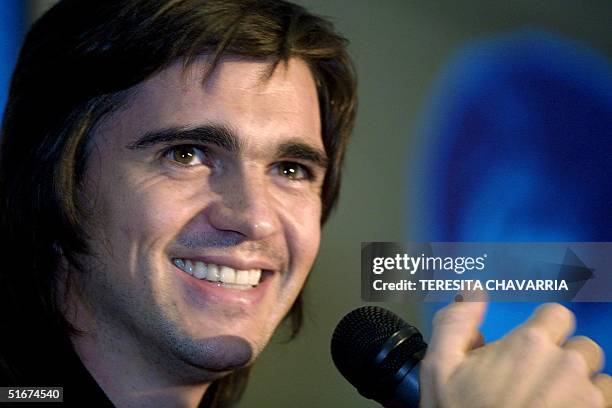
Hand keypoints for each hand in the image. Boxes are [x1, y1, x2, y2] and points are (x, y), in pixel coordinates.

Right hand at [419, 300, 611, 406]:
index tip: (531, 348)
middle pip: (582, 348)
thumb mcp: (440, 368)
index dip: (544, 328)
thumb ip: (456, 322)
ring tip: (553, 405)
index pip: (557, 315)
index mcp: (530, 344)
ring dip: (583, 389)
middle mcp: (567, 366)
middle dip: (564, 361)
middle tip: (537, 384)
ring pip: (600, 381)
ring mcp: (588, 399)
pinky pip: (608, 405)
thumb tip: (474, 290)